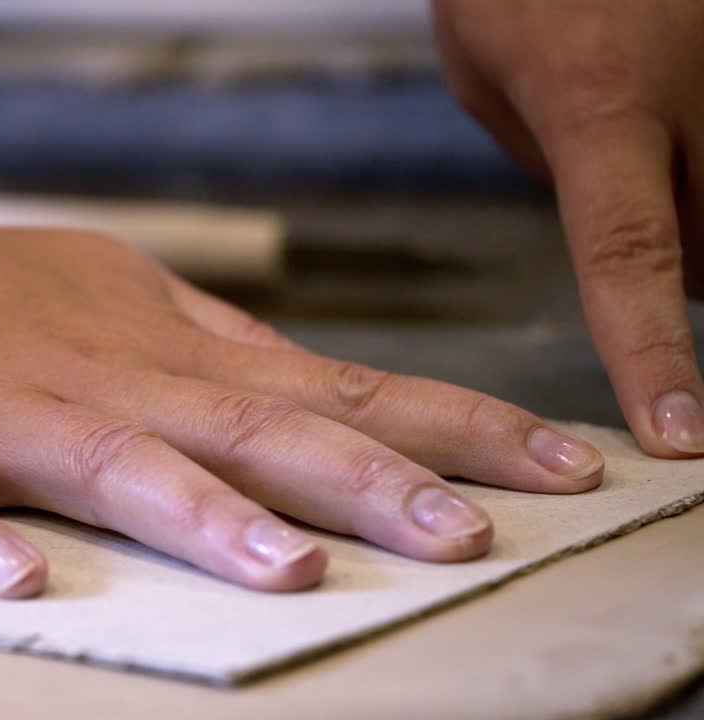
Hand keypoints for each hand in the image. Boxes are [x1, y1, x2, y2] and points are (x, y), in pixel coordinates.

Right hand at [0, 199, 602, 597]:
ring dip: (198, 512)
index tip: (556, 465)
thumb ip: (210, 352)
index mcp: (159, 350)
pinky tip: (12, 579)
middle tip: (469, 534)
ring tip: (281, 566)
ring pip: (111, 461)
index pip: (330, 389)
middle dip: (369, 481)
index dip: (447, 426)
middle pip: (250, 429)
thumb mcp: (113, 299)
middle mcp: (99, 377)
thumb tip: (314, 388)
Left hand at [432, 0, 703, 456]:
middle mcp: (701, 91)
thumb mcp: (489, 71)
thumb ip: (559, 164)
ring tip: (648, 125)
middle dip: (682, 251)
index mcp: (599, 103)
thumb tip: (638, 234)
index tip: (684, 438)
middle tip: (631, 176)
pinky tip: (678, 118)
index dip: (654, 354)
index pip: (630, 255)